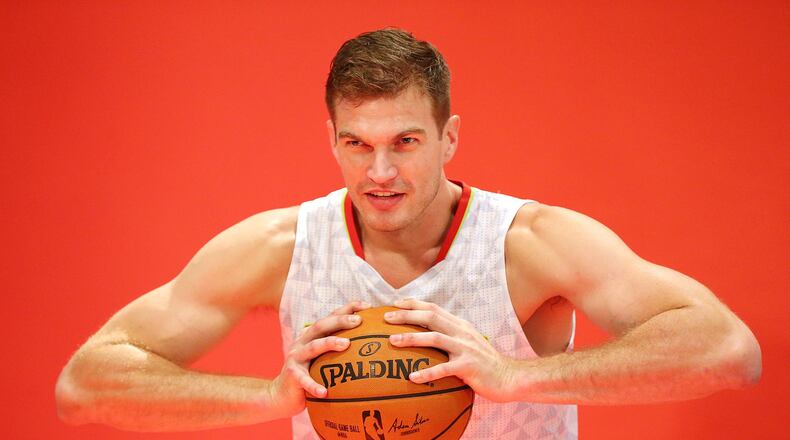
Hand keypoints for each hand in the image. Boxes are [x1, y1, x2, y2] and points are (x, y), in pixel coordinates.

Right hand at [269, 301, 369, 416]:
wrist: (283, 394)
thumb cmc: (310, 374)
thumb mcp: (323, 358)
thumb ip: (339, 348)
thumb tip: (371, 344)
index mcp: (312, 335)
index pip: (330, 316)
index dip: (348, 308)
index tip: (367, 306)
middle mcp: (303, 342)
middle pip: (321, 326)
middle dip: (340, 321)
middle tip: (358, 321)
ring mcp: (295, 357)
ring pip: (313, 347)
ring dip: (330, 343)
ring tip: (346, 344)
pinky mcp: (292, 375)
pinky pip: (304, 380)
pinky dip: (314, 385)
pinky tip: (325, 392)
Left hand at [385, 298, 518, 402]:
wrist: (509, 377)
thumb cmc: (484, 363)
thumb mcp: (467, 343)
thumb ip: (450, 336)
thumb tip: (425, 335)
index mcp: (459, 325)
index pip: (433, 307)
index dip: (413, 304)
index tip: (394, 303)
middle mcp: (461, 332)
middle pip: (430, 317)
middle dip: (406, 315)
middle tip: (385, 318)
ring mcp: (465, 348)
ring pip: (434, 338)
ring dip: (411, 338)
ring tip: (391, 341)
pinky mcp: (468, 366)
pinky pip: (444, 369)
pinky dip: (427, 372)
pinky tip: (412, 377)